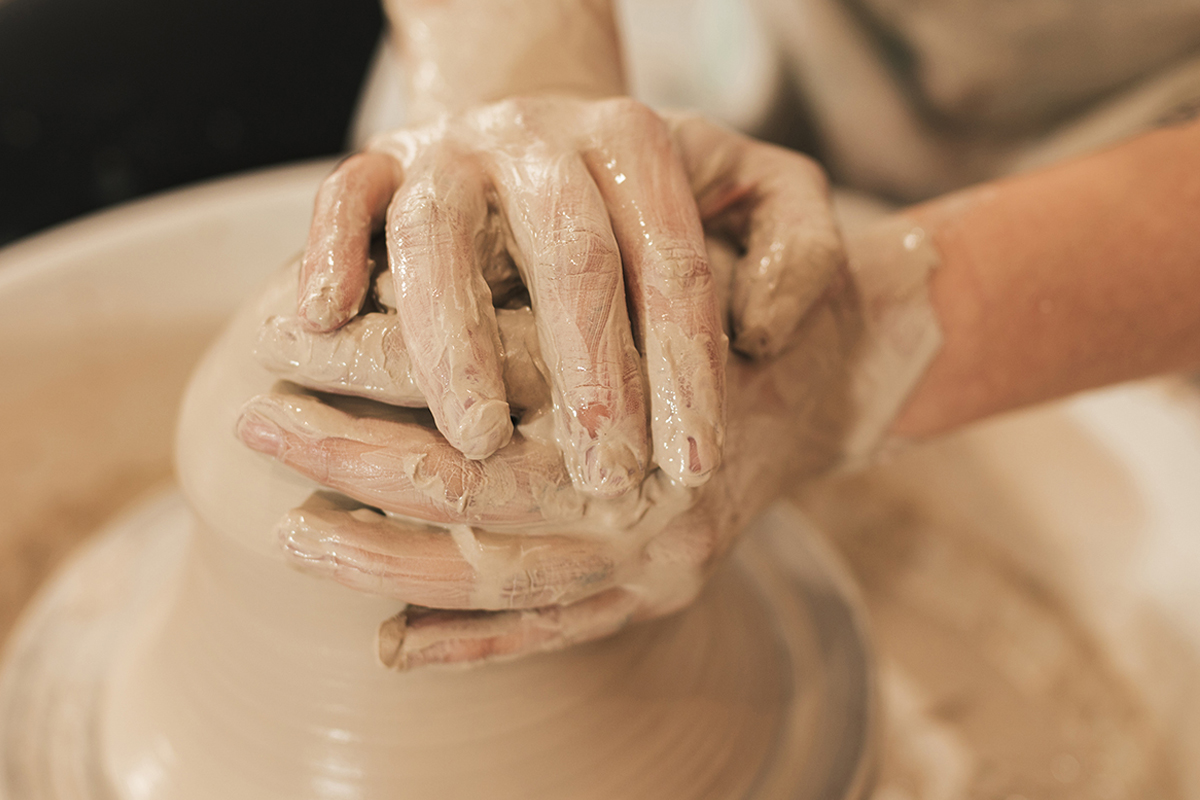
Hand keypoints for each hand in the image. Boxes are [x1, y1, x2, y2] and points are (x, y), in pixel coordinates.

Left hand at [239, 236, 863, 669]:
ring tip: (295, 539)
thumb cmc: (745, 287)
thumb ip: (579, 270)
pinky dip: (470, 643)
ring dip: (385, 565)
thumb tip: (440, 289)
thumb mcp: (667, 254)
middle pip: (470, 491)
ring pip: (496, 578)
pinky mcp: (660, 596)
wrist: (840, 370)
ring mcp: (656, 559)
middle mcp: (648, 489)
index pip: (484, 389)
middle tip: (256, 432)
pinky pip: (552, 634)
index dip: (378, 369)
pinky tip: (393, 642)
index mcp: (645, 389)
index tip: (288, 350)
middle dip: (348, 465)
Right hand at [295, 97, 843, 497]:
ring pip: (442, 235)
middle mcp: (544, 139)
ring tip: (477, 444)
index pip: (673, 264)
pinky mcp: (381, 160)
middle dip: (590, 376)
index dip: (689, 369)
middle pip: (569, 255)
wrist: (547, 127)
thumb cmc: (660, 193)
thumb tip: (760, 331)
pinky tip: (325, 320)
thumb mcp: (760, 194)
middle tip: (606, 482)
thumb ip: (799, 249)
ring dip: (455, 343)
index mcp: (640, 145)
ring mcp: (454, 147)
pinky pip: (342, 195)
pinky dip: (328, 250)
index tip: (697, 468)